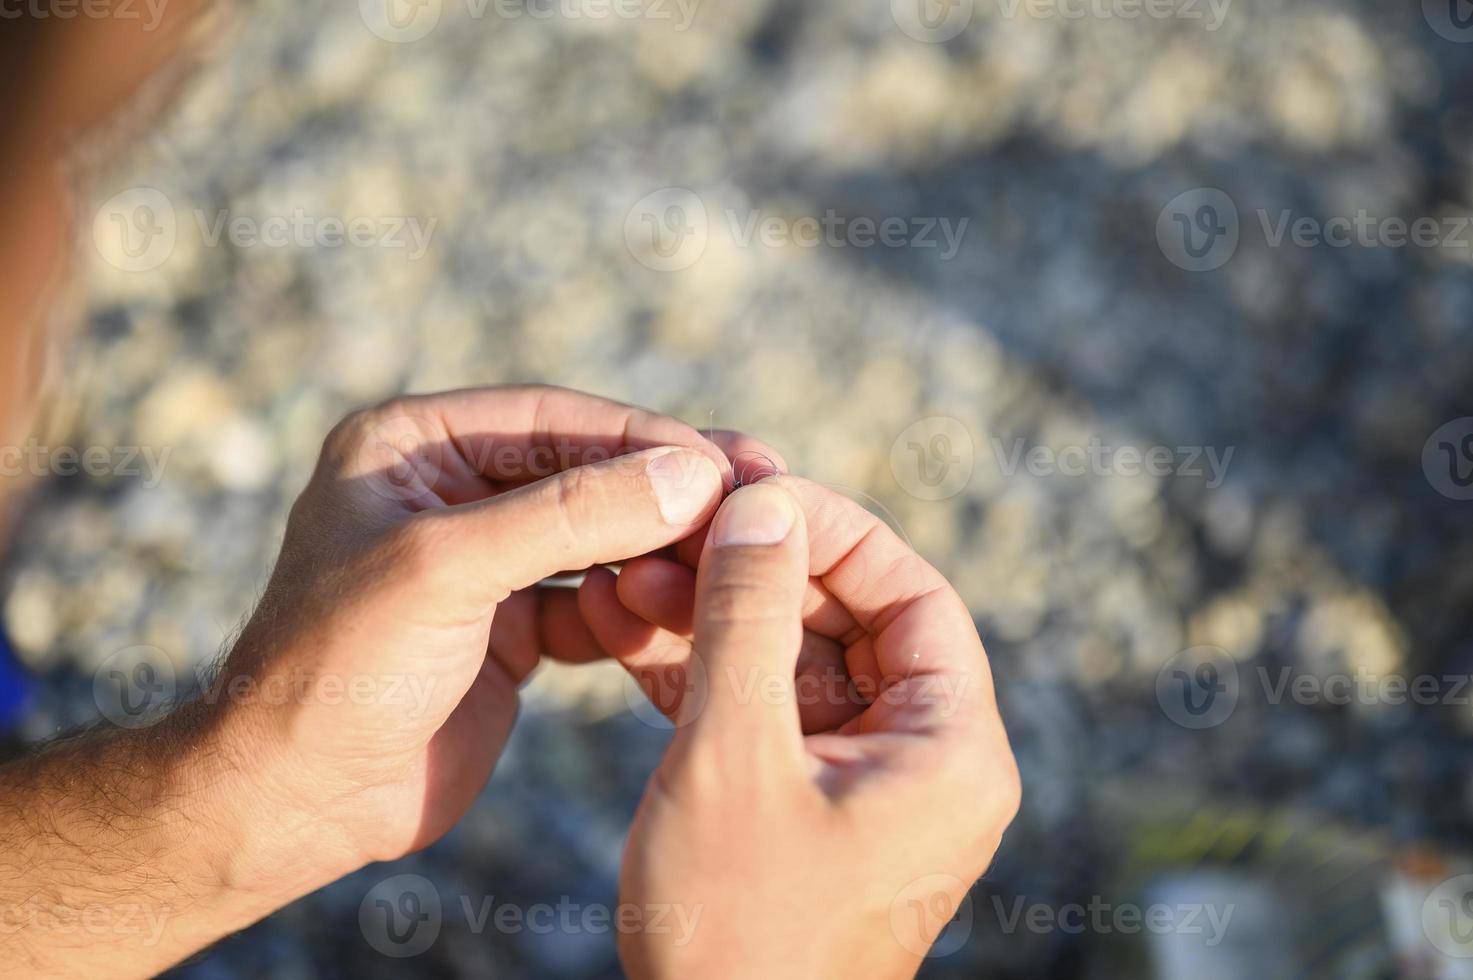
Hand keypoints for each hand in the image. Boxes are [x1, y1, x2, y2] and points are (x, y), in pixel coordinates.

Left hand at [0, 385, 735, 977]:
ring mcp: (482, 561)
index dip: (642, 437)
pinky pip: (595, 601)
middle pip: (585, 471)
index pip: (550, 419)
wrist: (297, 800)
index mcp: (410, 444)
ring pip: (599, 537)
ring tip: (735, 553)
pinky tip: (683, 612)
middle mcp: (448, 490)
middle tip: (760, 488)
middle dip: (665, 489)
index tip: (726, 461)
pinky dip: (637, 609)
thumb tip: (692, 474)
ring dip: (661, 548)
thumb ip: (571, 515)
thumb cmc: (338, 670)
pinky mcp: (509, 627)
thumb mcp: (448, 570)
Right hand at [610, 478, 1019, 977]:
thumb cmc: (737, 934)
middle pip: (848, 622)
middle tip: (669, 533)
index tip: (749, 492)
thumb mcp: (735, 757)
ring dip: (714, 619)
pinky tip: (630, 632)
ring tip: (628, 580)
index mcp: (950, 751)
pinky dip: (704, 674)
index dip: (832, 530)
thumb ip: (750, 618)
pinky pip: (765, 713)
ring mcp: (861, 787)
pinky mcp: (806, 808)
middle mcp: (922, 762)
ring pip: (794, 664)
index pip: (911, 594)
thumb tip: (764, 504)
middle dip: (754, 573)